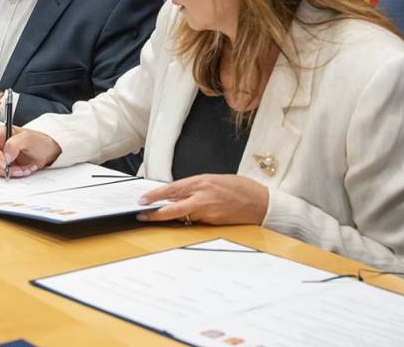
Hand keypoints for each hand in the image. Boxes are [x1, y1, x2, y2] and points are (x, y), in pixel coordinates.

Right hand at [0, 126, 61, 177]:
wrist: (48, 152)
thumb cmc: (38, 141)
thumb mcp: (28, 138)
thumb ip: (14, 144)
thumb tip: (5, 156)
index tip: (5, 162)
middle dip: (3, 167)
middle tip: (17, 168)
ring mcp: (1, 156)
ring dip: (12, 171)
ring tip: (25, 168)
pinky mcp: (6, 166)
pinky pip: (4, 174)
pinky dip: (15, 174)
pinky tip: (26, 169)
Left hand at [136, 174, 268, 224]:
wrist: (261, 203)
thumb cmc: (241, 188)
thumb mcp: (215, 180)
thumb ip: (196, 187)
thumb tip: (177, 194)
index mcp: (202, 182)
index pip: (171, 189)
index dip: (154, 196)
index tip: (142, 200)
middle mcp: (202, 197)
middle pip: (172, 208)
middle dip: (155, 213)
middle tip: (142, 215)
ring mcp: (207, 211)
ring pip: (182, 216)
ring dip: (172, 216)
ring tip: (161, 215)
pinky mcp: (213, 222)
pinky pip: (195, 221)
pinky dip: (188, 220)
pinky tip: (187, 218)